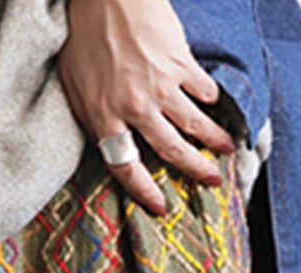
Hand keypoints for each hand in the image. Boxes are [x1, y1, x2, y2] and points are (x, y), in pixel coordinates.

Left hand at [58, 0, 236, 215]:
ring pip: (193, 123)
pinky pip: (201, 88)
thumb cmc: (83, 37)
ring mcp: (160, 85)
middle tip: (213, 182)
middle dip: (194, 170)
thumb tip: (106, 146)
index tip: (161, 206)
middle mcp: (135, 107)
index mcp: (104, 117)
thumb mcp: (73, 86)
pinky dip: (211, 98)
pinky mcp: (178, 61)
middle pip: (170, 150)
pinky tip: (217, 105)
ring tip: (228, 149)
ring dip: (214, 139)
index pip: (125, 167)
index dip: (143, 191)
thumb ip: (91, 118)